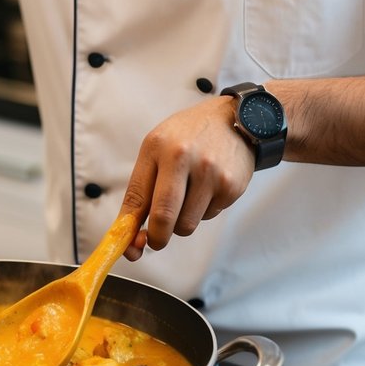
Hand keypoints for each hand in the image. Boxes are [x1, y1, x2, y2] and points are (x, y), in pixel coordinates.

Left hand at [119, 98, 256, 258]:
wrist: (235, 119)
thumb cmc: (188, 137)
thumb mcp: (159, 148)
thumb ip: (144, 187)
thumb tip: (133, 234)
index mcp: (157, 146)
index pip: (137, 196)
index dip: (129, 228)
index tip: (129, 246)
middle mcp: (183, 157)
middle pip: (164, 217)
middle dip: (156, 238)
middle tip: (156, 240)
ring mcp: (210, 172)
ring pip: (187, 224)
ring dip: (182, 222)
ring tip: (189, 195)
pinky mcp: (231, 186)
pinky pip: (209, 217)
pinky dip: (204, 210)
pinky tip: (208, 187)